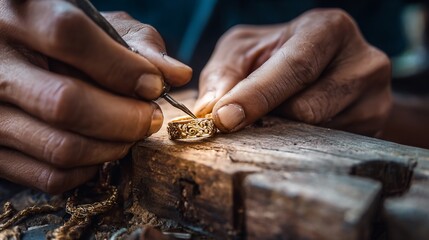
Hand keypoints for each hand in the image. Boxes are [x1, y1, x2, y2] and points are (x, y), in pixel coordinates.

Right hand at [0, 0, 190, 192]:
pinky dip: (89, 169)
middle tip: (151, 118)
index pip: (70, 37)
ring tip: (131, 133)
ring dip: (113, 147)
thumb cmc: (66, 40)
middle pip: (66, 102)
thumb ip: (137, 45)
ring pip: (61, 147)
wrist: (17, 60)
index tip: (153, 86)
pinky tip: (102, 149)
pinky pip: (51, 177)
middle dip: (126, 118)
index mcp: (19, 15)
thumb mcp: (100, 27)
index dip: (122, 67)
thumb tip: (178, 74)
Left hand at [194, 9, 390, 135]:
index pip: (294, 67)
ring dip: (284, 131)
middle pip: (307, 108)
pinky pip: (328, 147)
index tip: (224, 119)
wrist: (323, 65)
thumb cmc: (277, 54)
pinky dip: (302, 141)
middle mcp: (363, 61)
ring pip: (317, 133)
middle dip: (268, 119)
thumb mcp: (245, 50)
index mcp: (329, 30)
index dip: (257, 95)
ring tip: (276, 114)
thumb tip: (210, 109)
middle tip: (240, 123)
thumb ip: (224, 73)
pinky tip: (297, 125)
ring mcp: (375, 98)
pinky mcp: (375, 126)